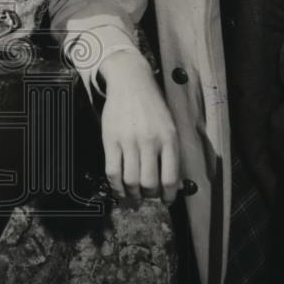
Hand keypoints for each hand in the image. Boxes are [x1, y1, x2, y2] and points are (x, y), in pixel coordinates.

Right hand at [98, 50, 179, 203]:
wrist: (130, 82)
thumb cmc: (152, 104)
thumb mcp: (169, 125)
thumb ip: (171, 151)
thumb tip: (172, 182)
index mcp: (168, 139)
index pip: (170, 178)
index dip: (168, 196)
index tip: (166, 200)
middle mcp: (149, 141)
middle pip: (149, 183)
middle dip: (149, 196)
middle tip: (148, 197)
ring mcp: (128, 141)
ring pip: (130, 180)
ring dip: (132, 194)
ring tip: (133, 196)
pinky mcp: (111, 140)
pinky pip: (112, 171)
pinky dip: (116, 186)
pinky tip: (119, 188)